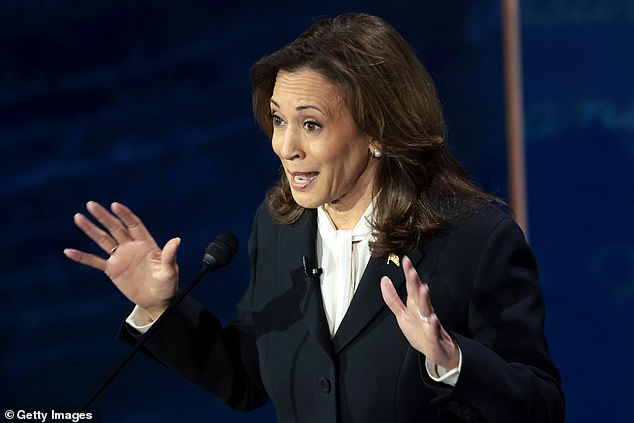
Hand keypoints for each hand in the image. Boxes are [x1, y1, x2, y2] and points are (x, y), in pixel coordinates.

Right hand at [64, 201, 179, 320]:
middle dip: (103, 216)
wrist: (158, 300)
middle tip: (91, 204)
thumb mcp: (170, 270)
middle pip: (115, 228)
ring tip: (78, 217)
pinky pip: (95, 261)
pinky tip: (69, 251)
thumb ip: (170, 255)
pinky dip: (82, 257)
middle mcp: (131, 246)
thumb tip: (177, 240)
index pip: (134, 224)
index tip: (114, 205)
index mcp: (146, 243)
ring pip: (103, 240)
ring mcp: (120, 257)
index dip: (125, 215)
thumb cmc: (167, 284)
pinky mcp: (112, 270)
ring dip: (91, 229)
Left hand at [380, 256, 458, 370]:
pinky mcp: (434, 337)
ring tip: (423, 289)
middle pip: (418, 294)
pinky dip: (433, 324)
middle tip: (412, 271)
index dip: (408, 273)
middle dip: (415, 282)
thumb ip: (392, 298)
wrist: (438, 351)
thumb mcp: (402, 314)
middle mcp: (422, 311)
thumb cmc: (421, 332)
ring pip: (426, 309)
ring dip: (424, 299)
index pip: (410, 286)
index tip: (405, 260)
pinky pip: (433, 330)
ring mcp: (429, 323)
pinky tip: (432, 318)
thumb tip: (384, 280)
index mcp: (414, 305)